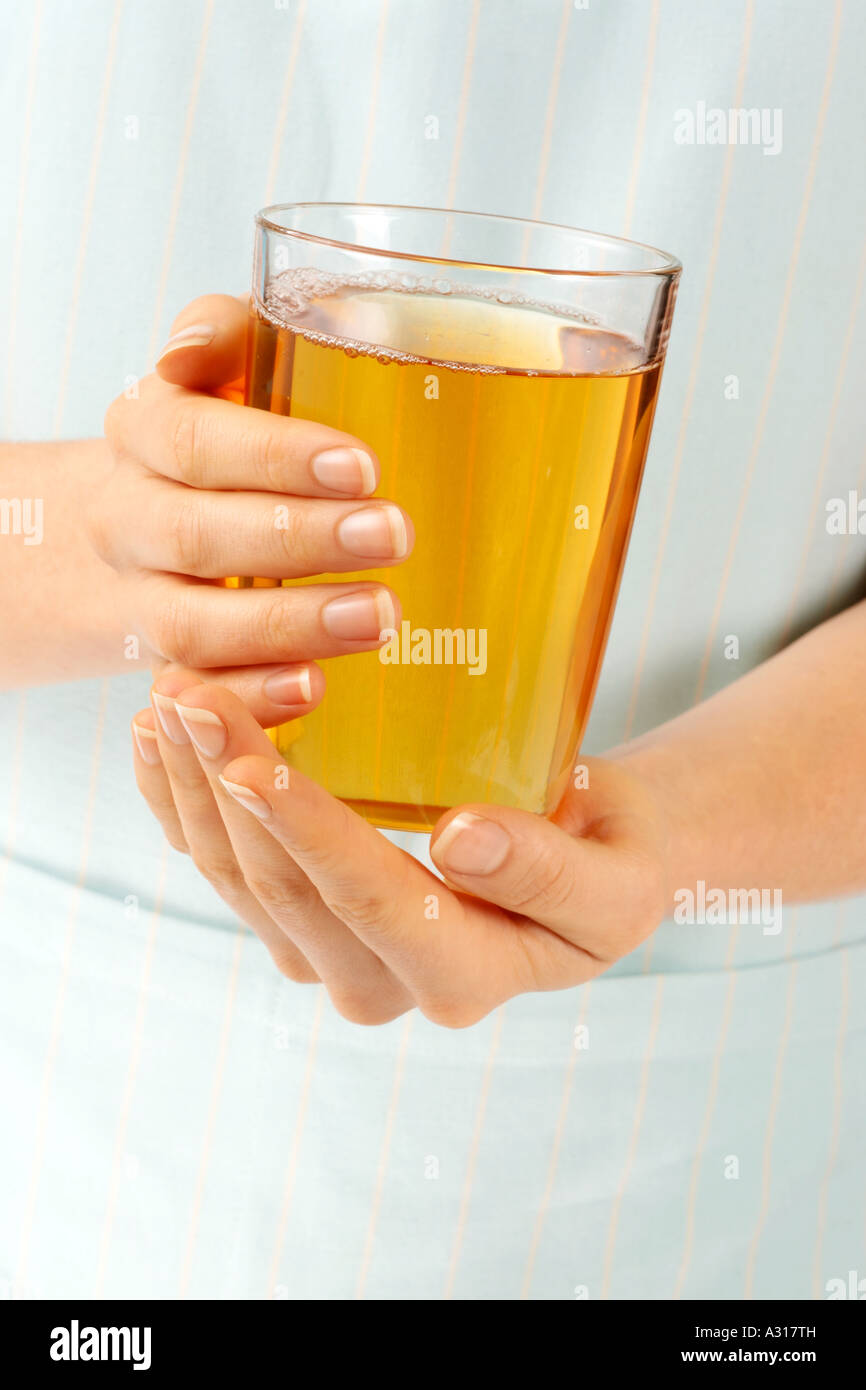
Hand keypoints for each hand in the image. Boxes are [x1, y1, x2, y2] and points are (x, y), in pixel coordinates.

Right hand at [89, 294, 412, 724]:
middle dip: (300, 540)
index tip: (360, 465)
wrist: (144, 524)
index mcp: (143, 432)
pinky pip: (196, 693)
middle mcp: (129, 520)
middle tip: (393, 535)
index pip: (193, 441)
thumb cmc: (220, 430)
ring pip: (192, 627)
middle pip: (198, 537)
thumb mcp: (226, 366)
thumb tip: (192, 347)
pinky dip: (252, 696)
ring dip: (289, 625)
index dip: (274, 456)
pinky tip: (314, 688)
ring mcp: (142, 602)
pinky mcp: (167, 667)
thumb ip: (228, 332)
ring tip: (380, 615)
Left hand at [133, 671, 670, 1025]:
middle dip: (225, 789)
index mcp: (462, 976)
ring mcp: (329, 956)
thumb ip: (550, 874)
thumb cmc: (611, 861)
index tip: (250, 760)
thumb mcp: (616, 880)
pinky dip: (183, 801)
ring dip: (192, 788)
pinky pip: (223, 865)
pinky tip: (158, 740)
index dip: (306, 831)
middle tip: (187, 692)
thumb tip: (463, 844)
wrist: (585, 864)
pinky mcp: (299, 921)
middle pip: (281, 887)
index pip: (371, 900)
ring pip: (236, 877)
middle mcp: (380, 983)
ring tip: (167, 697)